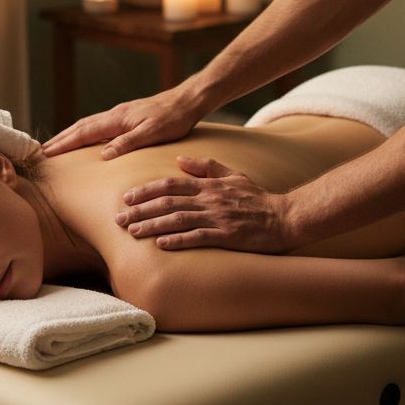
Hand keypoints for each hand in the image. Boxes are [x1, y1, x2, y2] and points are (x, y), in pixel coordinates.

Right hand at [42, 86, 204, 158]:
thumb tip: (103, 155)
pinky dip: (85, 131)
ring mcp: (120, 114)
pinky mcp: (127, 115)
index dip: (64, 144)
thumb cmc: (173, 119)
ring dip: (71, 134)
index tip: (47, 153)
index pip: (84, 133)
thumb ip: (127, 143)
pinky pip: (99, 124)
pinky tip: (87, 138)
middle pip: (81, 127)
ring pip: (88, 124)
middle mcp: (115, 114)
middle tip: (43, 152)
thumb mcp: (152, 133)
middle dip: (61, 139)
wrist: (187, 100)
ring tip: (58, 145)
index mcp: (117, 119)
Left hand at [115, 156, 291, 251]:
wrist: (286, 217)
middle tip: (118, 219)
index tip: (126, 197)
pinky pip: (198, 237)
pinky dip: (178, 240)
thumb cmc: (257, 198)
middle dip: (140, 210)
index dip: (146, 190)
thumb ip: (205, 167)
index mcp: (208, 185)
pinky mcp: (227, 236)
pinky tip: (161, 244)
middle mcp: (209, 199)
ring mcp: (218, 218)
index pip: (170, 184)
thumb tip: (179, 160)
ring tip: (132, 231)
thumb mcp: (232, 175)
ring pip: (178, 219)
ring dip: (152, 225)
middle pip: (168, 202)